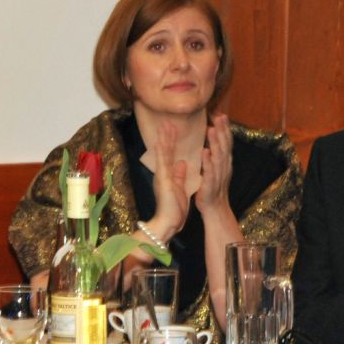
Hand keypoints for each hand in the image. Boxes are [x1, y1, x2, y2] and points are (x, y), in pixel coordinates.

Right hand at [150, 122, 188, 237]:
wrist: (168, 222)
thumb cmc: (174, 208)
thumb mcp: (180, 187)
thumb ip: (180, 175)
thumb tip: (182, 163)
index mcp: (168, 174)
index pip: (169, 154)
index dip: (171, 141)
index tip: (173, 128)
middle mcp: (163, 173)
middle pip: (164, 151)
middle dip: (166, 136)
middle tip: (167, 121)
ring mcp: (162, 176)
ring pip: (162, 154)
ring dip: (164, 140)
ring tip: (165, 125)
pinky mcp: (164, 181)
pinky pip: (163, 164)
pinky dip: (162, 153)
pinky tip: (161, 142)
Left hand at [195, 113, 234, 215]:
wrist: (215, 208)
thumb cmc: (213, 188)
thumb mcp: (216, 169)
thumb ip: (215, 156)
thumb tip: (212, 143)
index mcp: (224, 162)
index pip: (226, 142)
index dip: (224, 129)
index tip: (221, 114)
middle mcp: (224, 166)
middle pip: (225, 145)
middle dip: (222, 130)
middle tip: (220, 116)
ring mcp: (219, 175)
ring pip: (219, 155)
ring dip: (216, 142)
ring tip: (212, 129)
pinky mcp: (211, 184)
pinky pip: (210, 171)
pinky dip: (208, 161)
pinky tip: (205, 152)